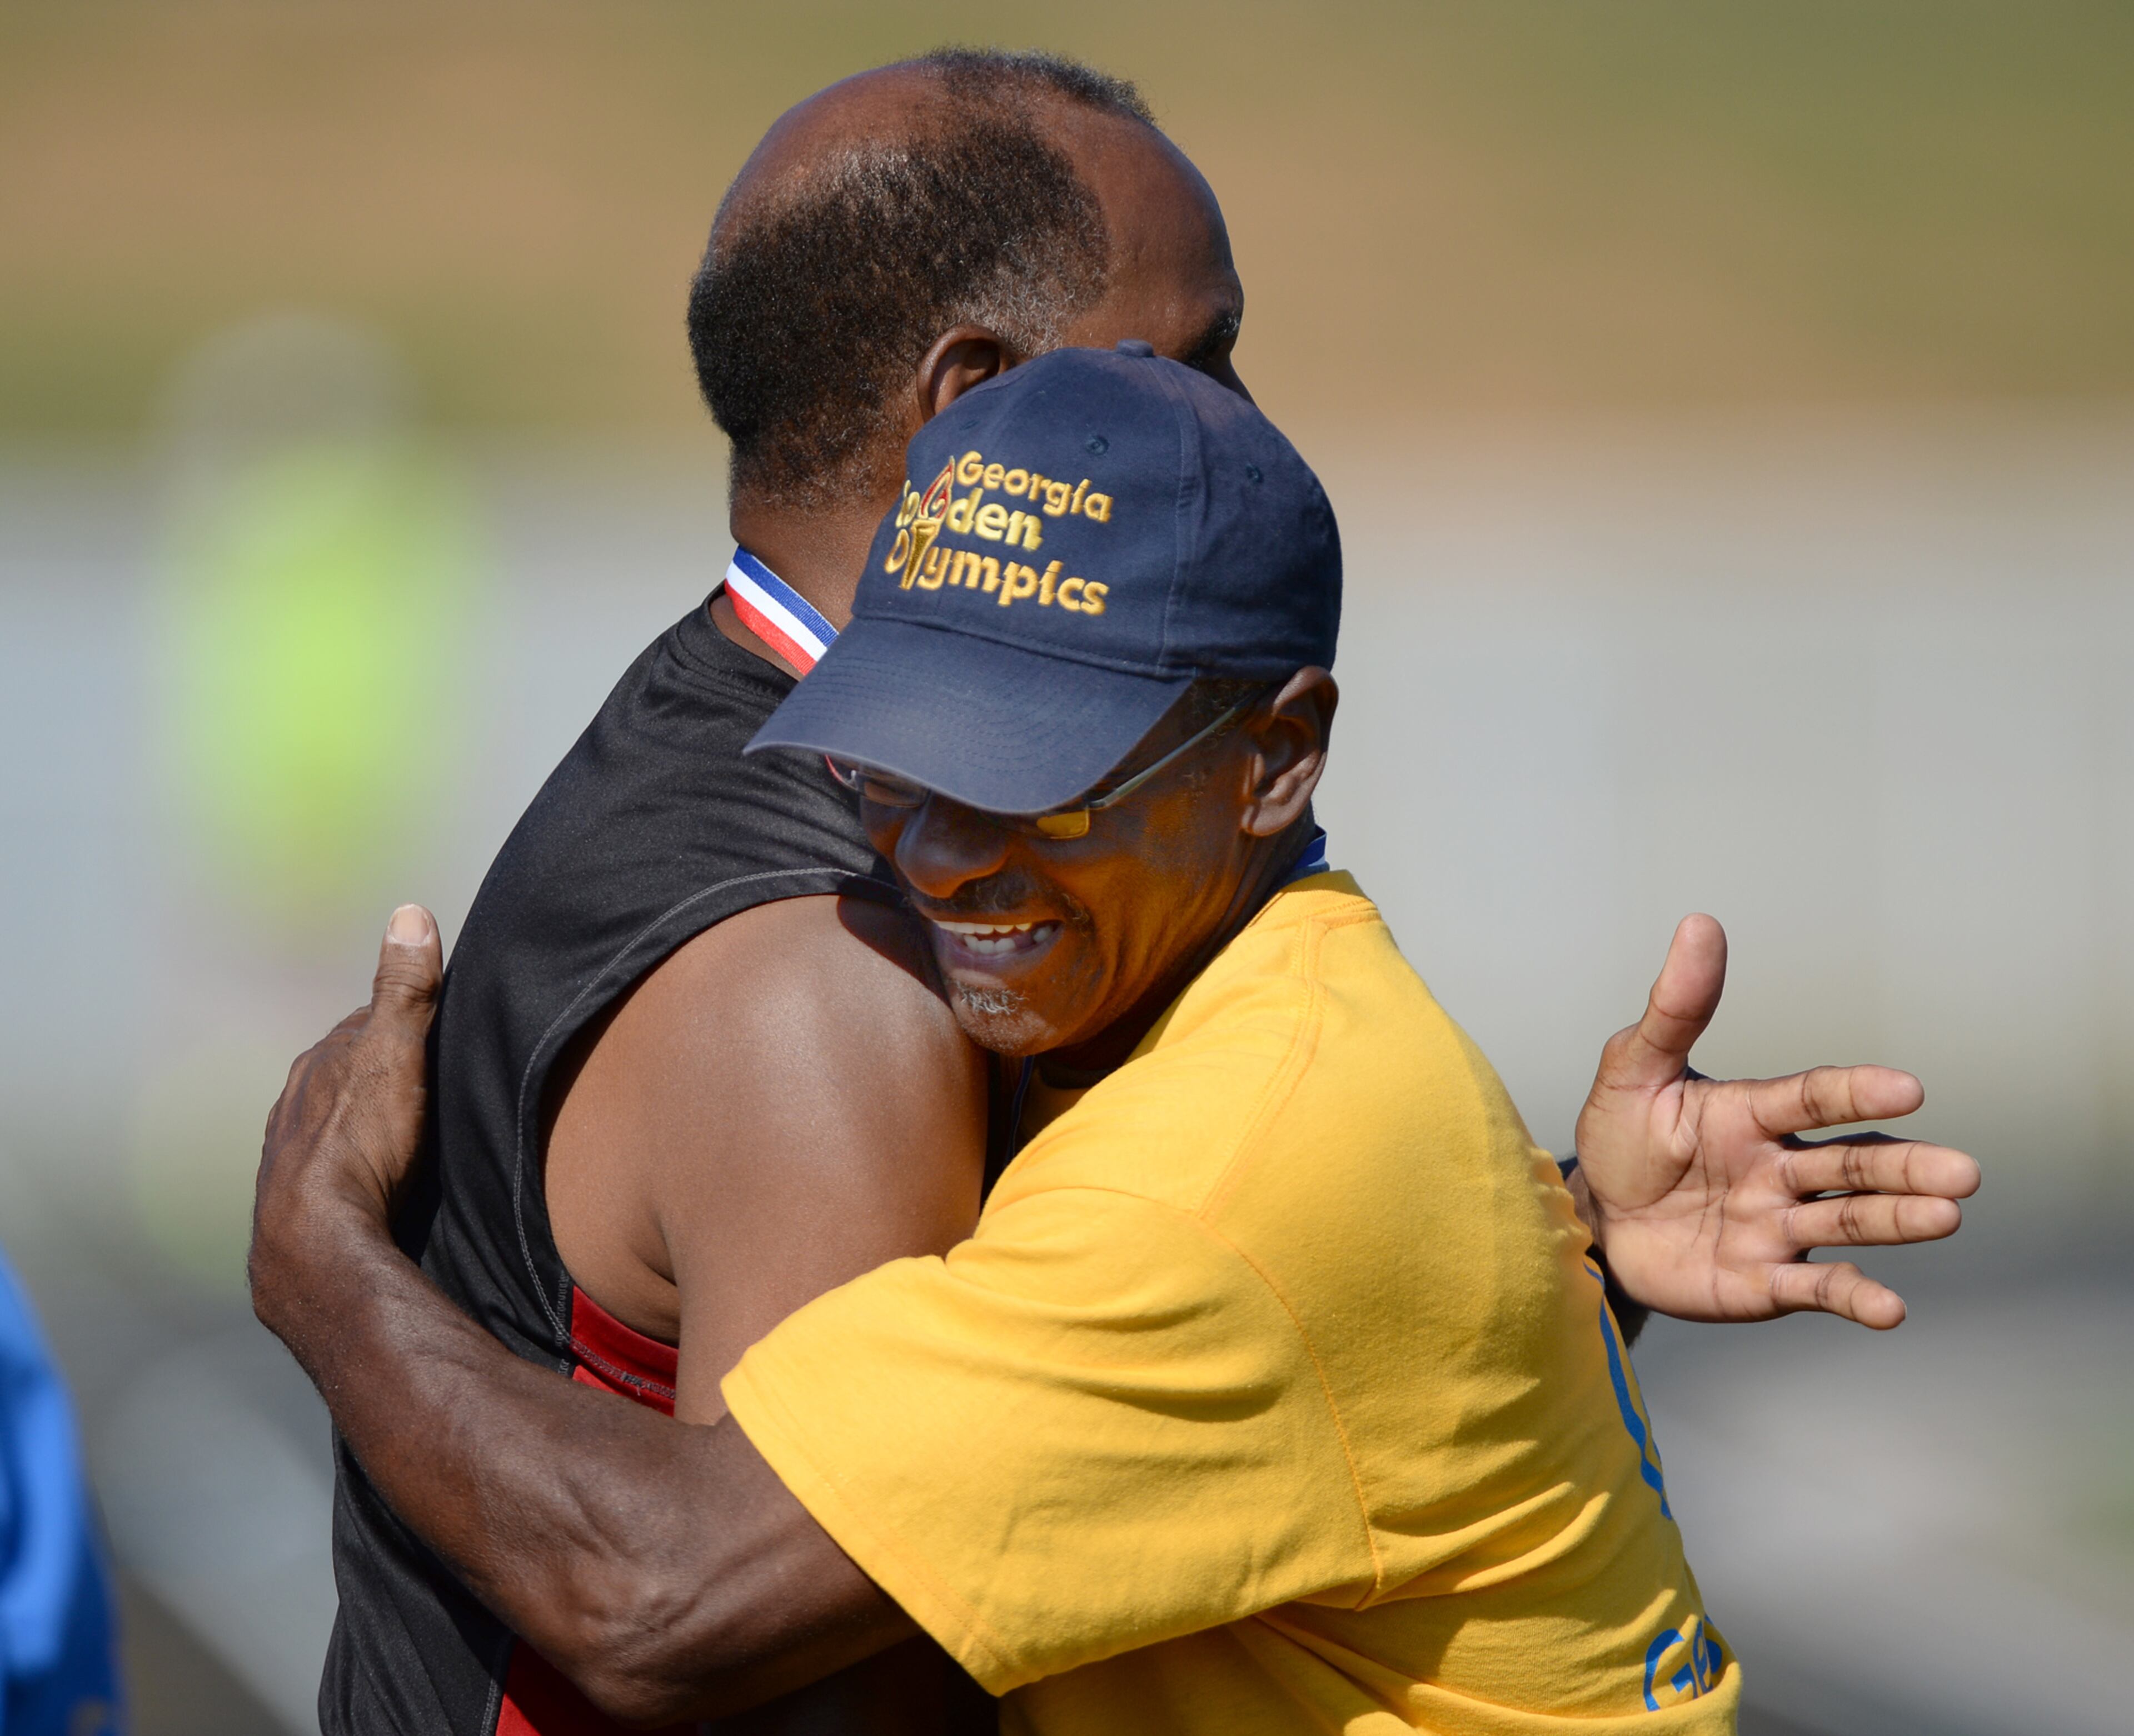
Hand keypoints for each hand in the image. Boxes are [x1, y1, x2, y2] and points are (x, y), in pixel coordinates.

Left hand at [249, 905, 442, 1334]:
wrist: (318, 1242)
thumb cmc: (362, 1144)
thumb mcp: (396, 1054)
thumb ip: (405, 990)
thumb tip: (408, 912)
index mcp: (319, 1064)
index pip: (364, 1026)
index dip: (402, 1023)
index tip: (437, 1027)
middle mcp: (295, 1103)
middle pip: (346, 1075)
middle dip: (380, 1075)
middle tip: (430, 1083)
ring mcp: (290, 1154)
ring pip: (333, 1123)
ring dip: (363, 1125)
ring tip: (405, 1137)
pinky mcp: (296, 1201)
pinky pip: (329, 1169)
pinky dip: (353, 1167)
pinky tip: (374, 1182)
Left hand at [1572, 914, 1980, 1329]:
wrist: (1592, 1220)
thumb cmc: (1619, 1139)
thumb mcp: (1634, 1069)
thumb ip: (1674, 1009)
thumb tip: (1699, 924)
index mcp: (1753, 1115)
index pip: (1813, 1099)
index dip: (1856, 1093)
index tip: (1908, 1089)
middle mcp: (1779, 1170)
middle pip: (1851, 1166)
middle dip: (1906, 1169)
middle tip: (1963, 1172)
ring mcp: (1776, 1226)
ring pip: (1847, 1223)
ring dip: (1897, 1222)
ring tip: (1946, 1216)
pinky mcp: (1762, 1281)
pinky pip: (1813, 1288)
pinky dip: (1852, 1297)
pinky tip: (1889, 1308)